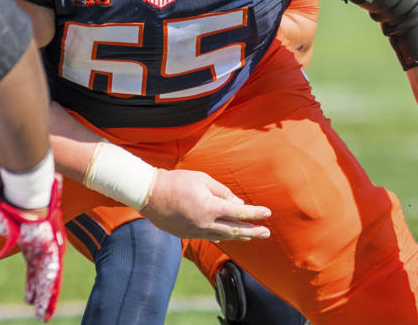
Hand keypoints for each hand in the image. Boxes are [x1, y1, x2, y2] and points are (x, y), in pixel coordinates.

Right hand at [0, 173, 66, 320]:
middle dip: (40, 297)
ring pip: (48, 281)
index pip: (32, 272)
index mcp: (30, 247)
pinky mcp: (53, 249)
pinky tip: (49, 303)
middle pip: (41, 280)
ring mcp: (49, 250)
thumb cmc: (11, 206)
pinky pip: (53, 274)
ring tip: (44, 316)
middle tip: (41, 315)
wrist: (25, 195)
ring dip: (47, 299)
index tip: (28, 299)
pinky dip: (51, 289)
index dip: (31, 286)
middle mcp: (41, 251)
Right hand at [140, 169, 271, 241]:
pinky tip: (226, 237)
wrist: (149, 194)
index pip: (239, 213)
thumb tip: (238, 205)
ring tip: (251, 236)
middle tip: (266, 233)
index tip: (267, 213)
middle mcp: (205, 223)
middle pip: (235, 230)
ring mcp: (196, 231)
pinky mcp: (187, 234)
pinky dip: (220, 236)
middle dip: (253, 232)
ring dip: (238, 236)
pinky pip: (208, 236)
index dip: (255, 213)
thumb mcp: (203, 179)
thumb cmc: (176, 181)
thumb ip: (222, 192)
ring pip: (222, 236)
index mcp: (210, 207)